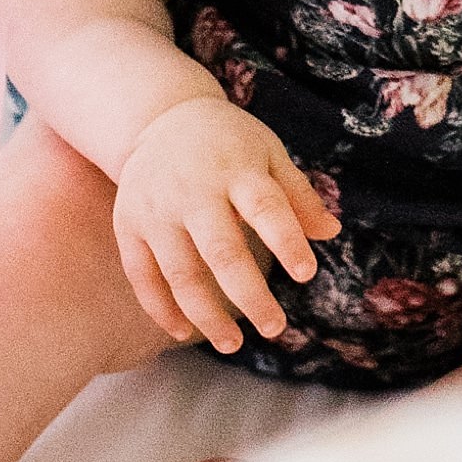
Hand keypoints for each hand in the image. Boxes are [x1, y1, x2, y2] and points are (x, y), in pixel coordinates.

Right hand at [114, 98, 338, 353]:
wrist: (159, 117)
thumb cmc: (228, 142)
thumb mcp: (269, 153)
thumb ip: (298, 195)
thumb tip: (332, 233)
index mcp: (236, 169)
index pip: (266, 208)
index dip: (286, 242)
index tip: (306, 274)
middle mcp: (193, 191)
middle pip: (222, 251)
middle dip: (249, 295)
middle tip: (275, 328)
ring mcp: (156, 210)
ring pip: (180, 273)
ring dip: (207, 315)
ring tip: (234, 344)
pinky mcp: (129, 225)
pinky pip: (142, 276)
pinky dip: (161, 309)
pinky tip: (184, 332)